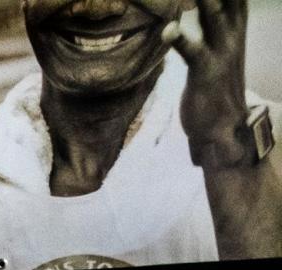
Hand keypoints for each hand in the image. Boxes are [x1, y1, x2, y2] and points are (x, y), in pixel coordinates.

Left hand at [170, 0, 254, 163]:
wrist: (223, 125)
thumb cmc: (213, 83)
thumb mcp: (215, 45)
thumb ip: (208, 21)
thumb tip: (189, 6)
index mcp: (234, 24)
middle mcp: (232, 32)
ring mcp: (222, 51)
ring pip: (213, 15)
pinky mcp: (207, 72)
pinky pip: (194, 52)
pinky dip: (181, 39)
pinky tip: (167, 30)